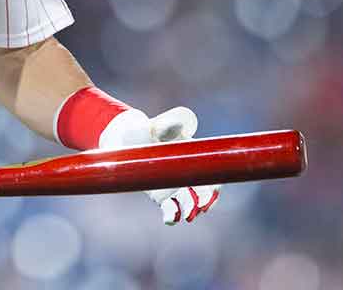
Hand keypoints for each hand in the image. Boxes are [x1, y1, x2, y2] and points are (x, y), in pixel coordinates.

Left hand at [96, 106, 220, 224]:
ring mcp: (174, 186)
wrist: (129, 140)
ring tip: (186, 216)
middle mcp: (187, 174)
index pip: (211, 175)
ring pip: (189, 204)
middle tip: (199, 208)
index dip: (213, 188)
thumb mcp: (158, 125)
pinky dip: (172, 216)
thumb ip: (169, 123)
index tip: (208, 195)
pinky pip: (171, 209)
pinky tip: (170, 219)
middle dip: (205, 202)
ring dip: (191, 211)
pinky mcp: (161, 195)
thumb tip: (181, 123)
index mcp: (193, 158)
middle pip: (203, 193)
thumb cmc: (148, 130)